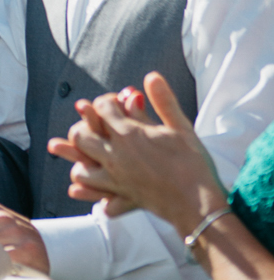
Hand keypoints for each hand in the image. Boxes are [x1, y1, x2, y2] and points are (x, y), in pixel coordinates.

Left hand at [51, 71, 224, 230]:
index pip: (101, 107)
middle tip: (99, 126)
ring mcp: (115, 178)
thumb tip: (152, 76)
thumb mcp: (182, 128)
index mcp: (129, 134)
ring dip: (82, 160)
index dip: (107, 101)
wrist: (200, 204)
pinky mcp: (121, 196)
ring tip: (92, 154)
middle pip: (80, 134)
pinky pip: (93, 192)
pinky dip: (87, 189)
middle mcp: (115, 155)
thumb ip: (164, 101)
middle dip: (85, 126)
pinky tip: (88, 184)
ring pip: (80, 167)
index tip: (117, 103)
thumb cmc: (194, 164)